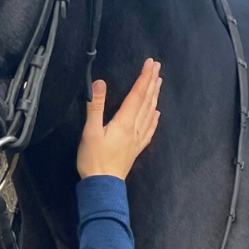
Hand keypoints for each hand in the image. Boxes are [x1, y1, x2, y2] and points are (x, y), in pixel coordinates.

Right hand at [77, 59, 160, 180]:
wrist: (103, 186)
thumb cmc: (94, 159)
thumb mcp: (90, 131)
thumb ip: (95, 107)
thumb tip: (99, 83)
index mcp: (125, 122)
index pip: (137, 94)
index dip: (144, 77)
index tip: (150, 63)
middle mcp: (135, 128)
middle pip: (146, 101)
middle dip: (152, 82)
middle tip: (157, 67)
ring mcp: (138, 139)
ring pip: (149, 113)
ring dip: (154, 96)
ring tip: (159, 83)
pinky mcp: (136, 148)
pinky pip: (149, 130)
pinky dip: (154, 118)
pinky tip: (156, 113)